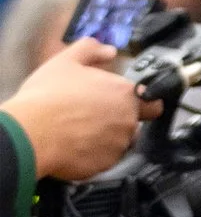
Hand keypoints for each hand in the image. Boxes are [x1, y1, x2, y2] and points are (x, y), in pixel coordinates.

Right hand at [5, 40, 147, 178]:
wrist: (31, 132)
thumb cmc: (48, 96)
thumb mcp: (66, 61)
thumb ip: (91, 50)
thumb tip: (109, 50)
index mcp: (125, 94)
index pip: (153, 103)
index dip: (142, 103)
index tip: (125, 103)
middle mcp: (129, 121)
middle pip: (134, 123)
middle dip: (118, 121)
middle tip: (91, 117)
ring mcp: (118, 145)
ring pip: (119, 143)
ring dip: (105, 138)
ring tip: (79, 132)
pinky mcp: (105, 166)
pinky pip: (104, 160)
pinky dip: (93, 155)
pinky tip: (74, 146)